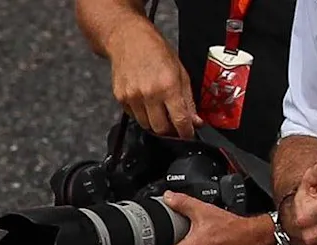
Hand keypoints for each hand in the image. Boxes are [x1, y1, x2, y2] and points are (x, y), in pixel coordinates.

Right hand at [108, 18, 196, 136]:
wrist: (127, 38)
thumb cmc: (154, 49)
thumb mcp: (180, 71)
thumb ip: (188, 99)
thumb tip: (195, 120)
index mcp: (168, 86)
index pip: (180, 121)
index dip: (186, 133)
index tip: (188, 135)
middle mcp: (149, 93)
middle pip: (161, 129)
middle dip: (170, 131)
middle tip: (173, 123)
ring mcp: (133, 97)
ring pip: (146, 126)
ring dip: (155, 123)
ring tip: (158, 108)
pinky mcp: (121, 98)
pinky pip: (134, 116)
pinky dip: (141, 114)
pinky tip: (145, 101)